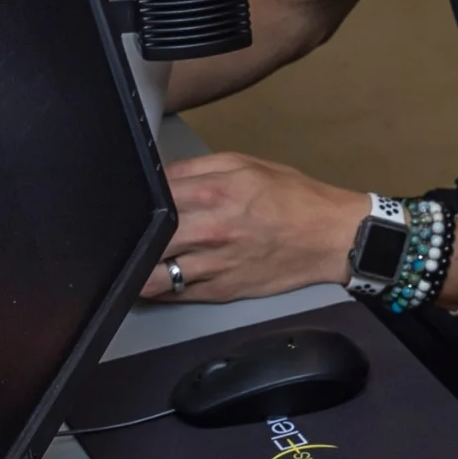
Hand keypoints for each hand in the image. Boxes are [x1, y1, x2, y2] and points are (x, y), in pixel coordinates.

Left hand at [140, 153, 368, 303]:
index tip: (128, 199)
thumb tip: (160, 174)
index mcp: (215, 191)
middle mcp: (210, 229)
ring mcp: (214, 265)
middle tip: (125, 231)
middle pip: (147, 236)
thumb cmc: (293, 197)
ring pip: (153, 274)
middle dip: (131, 233)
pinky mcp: (220, 291)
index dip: (134, 197)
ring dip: (139, 267)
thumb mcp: (246, 164)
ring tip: (136, 258)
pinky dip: (158, 287)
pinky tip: (157, 275)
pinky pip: (174, 294)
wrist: (331, 237)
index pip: (153, 195)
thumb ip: (198, 167)